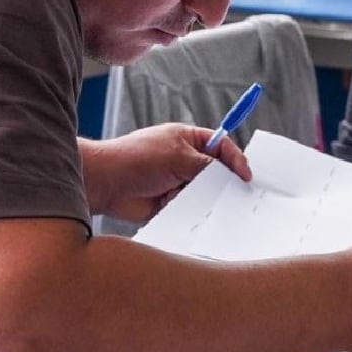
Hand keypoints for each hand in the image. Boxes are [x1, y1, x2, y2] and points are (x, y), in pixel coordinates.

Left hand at [82, 125, 252, 222]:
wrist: (106, 183)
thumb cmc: (137, 159)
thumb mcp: (178, 156)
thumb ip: (206, 166)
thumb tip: (229, 176)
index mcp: (188, 140)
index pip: (221, 147)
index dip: (235, 160)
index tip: (245, 176)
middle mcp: (185, 161)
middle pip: (216, 173)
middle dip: (222, 184)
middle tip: (233, 195)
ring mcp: (177, 182)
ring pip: (204, 194)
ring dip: (203, 199)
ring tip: (199, 203)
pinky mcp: (169, 203)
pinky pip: (189, 209)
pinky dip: (189, 212)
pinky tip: (184, 212)